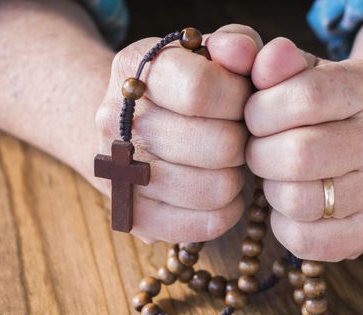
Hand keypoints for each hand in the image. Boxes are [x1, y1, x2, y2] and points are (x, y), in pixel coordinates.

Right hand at [95, 24, 262, 242]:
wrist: (129, 125)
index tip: (241, 101)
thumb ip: (235, 43)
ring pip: (217, 189)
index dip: (239, 98)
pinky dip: (227, 210)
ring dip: (236, 175)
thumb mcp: (207, 52)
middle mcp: (116, 121)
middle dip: (242, 139)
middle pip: (219, 146)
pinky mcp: (134, 217)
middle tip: (235, 135)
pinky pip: (206, 225)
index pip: (201, 90)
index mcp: (134, 68)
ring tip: (225, 162)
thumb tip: (246, 54)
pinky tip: (220, 190)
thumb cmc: (183, 87)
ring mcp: (119, 174)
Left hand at [245, 38, 362, 260]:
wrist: (358, 139)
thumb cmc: (314, 106)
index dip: (260, 111)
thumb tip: (268, 59)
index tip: (255, 117)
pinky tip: (291, 205)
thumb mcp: (296, 73)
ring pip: (299, 201)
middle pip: (298, 156)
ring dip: (271, 189)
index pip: (304, 97)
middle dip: (259, 155)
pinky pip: (307, 241)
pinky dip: (283, 225)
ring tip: (278, 176)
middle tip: (260, 151)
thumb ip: (273, 61)